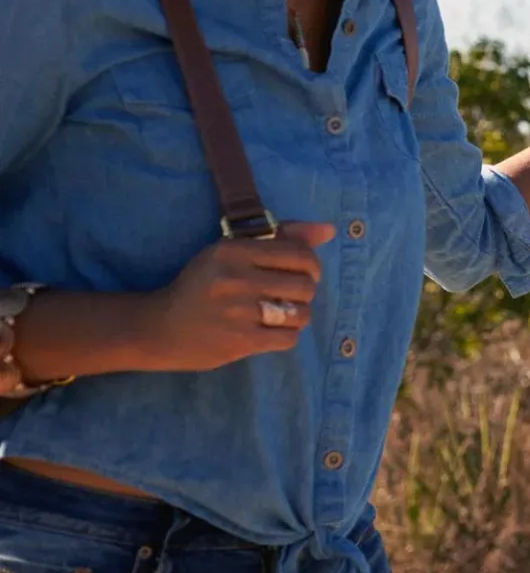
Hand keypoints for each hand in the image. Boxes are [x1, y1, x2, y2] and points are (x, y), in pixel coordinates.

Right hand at [143, 222, 333, 371]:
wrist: (157, 327)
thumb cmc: (202, 284)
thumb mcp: (233, 251)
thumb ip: (283, 236)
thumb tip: (329, 230)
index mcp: (234, 250)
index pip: (299, 254)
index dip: (311, 265)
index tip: (303, 272)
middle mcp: (236, 279)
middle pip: (305, 285)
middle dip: (305, 291)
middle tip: (290, 295)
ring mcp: (237, 312)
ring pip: (301, 313)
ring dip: (298, 314)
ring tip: (281, 313)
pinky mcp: (239, 341)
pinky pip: (289, 338)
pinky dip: (287, 334)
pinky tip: (272, 330)